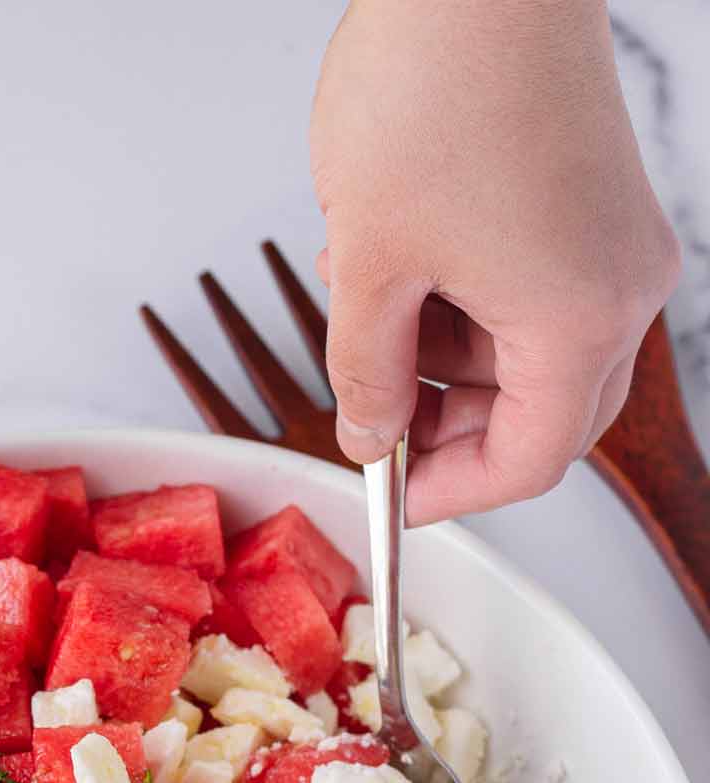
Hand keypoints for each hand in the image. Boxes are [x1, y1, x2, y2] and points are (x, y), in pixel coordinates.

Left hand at [310, 0, 680, 524]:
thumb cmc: (436, 86)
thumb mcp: (369, 263)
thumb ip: (364, 372)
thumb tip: (367, 432)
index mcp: (579, 322)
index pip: (529, 462)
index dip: (452, 493)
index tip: (391, 495)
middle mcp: (621, 289)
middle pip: (543, 415)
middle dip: (450, 428)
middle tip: (371, 415)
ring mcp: (617, 242)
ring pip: (532, 353)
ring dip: (445, 355)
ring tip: (364, 303)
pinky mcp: (600, 202)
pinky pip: (539, 291)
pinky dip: (469, 302)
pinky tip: (400, 261)